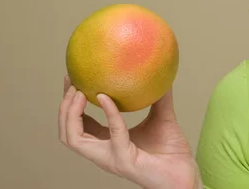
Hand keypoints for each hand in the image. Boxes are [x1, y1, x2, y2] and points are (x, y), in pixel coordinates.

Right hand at [58, 76, 200, 188]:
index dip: (70, 103)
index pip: (78, 125)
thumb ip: (159, 97)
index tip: (72, 79)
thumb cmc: (173, 153)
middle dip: (64, 107)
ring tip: (80, 92)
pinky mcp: (125, 160)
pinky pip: (112, 134)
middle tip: (72, 83)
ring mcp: (111, 159)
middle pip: (67, 133)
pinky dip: (107, 114)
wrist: (185, 177)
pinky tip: (106, 98)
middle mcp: (104, 153)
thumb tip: (160, 71)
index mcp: (107, 143)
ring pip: (74, 139)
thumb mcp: (163, 117)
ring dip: (72, 114)